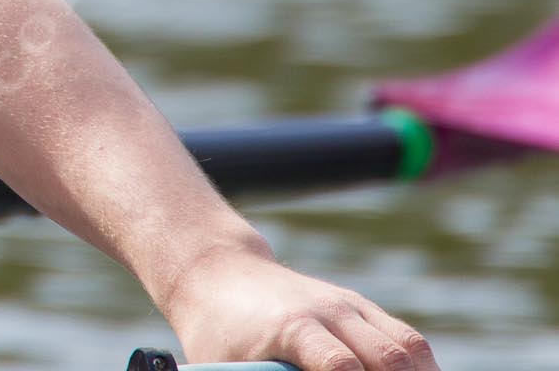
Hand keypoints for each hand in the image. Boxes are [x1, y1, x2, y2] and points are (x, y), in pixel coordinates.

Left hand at [161, 245, 438, 370]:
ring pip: (409, 347)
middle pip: (388, 358)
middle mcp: (329, 310)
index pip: (340, 366)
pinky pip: (406, 339)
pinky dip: (419, 367)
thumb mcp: (223, 366)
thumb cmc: (215, 333)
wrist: (217, 272)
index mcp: (293, 326)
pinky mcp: (360, 307)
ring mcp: (350, 305)